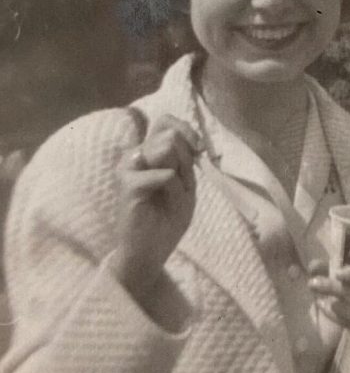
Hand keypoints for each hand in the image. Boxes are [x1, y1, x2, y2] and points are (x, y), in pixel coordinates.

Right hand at [114, 114, 201, 295]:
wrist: (150, 251)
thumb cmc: (168, 218)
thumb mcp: (187, 186)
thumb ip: (184, 160)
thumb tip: (176, 138)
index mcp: (150, 153)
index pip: (165, 121)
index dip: (185, 129)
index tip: (198, 150)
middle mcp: (136, 155)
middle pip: (170, 135)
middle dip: (185, 160)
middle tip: (181, 186)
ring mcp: (128, 168)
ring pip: (165, 148)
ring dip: (180, 176)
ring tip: (170, 196)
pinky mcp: (127, 185)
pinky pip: (163, 174)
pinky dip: (173, 190)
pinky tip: (161, 204)